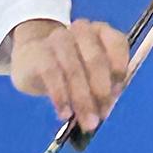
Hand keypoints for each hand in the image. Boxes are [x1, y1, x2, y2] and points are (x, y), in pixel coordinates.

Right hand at [10, 18, 128, 132]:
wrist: (32, 58)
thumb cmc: (70, 67)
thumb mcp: (90, 74)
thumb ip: (102, 86)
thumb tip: (106, 108)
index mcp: (102, 31)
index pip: (117, 43)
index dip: (119, 68)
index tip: (117, 93)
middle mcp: (82, 30)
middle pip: (96, 59)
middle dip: (101, 91)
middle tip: (102, 116)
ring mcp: (60, 38)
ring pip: (73, 69)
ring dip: (82, 99)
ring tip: (86, 122)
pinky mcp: (40, 52)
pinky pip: (52, 74)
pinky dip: (61, 96)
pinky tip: (65, 114)